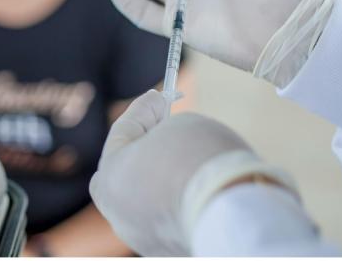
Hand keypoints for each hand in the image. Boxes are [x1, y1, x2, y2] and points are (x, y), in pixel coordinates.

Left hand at [90, 91, 296, 255]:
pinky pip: (171, 220)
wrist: (233, 214)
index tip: (161, 96)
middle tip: (171, 130)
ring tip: (193, 163)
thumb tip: (165, 133)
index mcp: (108, 176)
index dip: (145, 110)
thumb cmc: (201, 162)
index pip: (124, 132)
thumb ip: (166, 126)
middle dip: (147, 149)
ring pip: (148, 199)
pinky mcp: (169, 251)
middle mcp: (117, 212)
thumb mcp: (183, 124)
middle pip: (128, 171)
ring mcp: (142, 236)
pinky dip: (183, 206)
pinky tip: (204, 194)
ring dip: (164, 181)